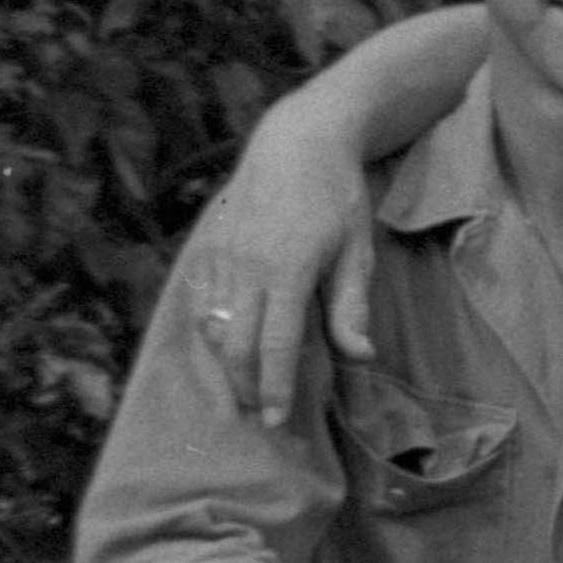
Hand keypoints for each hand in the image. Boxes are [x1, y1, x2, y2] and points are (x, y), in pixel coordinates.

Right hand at [172, 131, 382, 420]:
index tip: (276, 420)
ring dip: (226, 362)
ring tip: (245, 386)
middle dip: (244, 385)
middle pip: (235, 344)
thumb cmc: (337, 198)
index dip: (275, 387)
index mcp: (288, 268)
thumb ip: (351, 306)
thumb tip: (360, 356)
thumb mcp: (357, 250)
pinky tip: (228, 345)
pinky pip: (202, 301)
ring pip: (213, 325)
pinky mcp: (209, 246)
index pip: (275, 344)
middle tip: (259, 414)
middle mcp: (247, 265)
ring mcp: (222, 255)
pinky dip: (212, 330)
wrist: (296, 142)